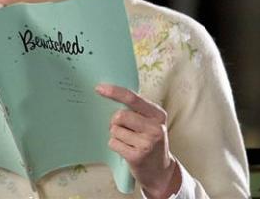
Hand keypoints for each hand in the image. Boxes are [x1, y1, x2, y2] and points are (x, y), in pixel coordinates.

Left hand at [95, 84, 180, 198]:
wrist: (160, 171)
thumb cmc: (150, 141)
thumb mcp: (150, 122)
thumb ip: (136, 109)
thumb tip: (109, 94)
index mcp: (158, 114)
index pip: (133, 98)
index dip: (114, 92)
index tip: (99, 88)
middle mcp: (155, 128)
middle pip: (120, 115)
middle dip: (115, 121)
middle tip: (124, 129)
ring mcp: (147, 143)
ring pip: (115, 130)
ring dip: (116, 135)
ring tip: (128, 142)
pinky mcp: (137, 157)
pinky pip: (113, 143)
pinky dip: (116, 145)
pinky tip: (127, 150)